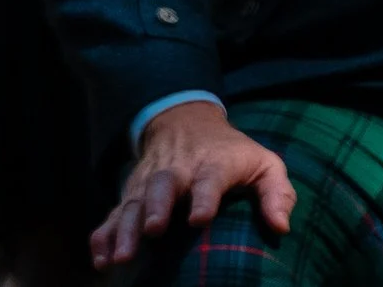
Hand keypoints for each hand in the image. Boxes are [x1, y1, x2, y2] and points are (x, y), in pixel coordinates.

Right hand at [91, 100, 293, 269]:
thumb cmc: (233, 153)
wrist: (186, 122)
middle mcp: (178, 171)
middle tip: (153, 230)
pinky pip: (112, 216)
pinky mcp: (130, 195)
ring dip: (125, 229)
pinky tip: (101, 260)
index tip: (200, 218)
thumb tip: (282, 226)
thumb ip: (277, 192)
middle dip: (156, 207)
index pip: (210, 178)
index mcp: (214, 164)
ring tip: (122, 257)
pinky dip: (103, 237)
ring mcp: (149, 183)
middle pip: (163, 186)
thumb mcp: (263, 164)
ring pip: (133, 204)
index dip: (205, 197)